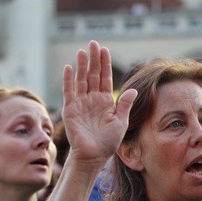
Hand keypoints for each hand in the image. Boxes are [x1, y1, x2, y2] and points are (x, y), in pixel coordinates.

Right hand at [61, 40, 136, 166]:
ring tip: (83, 51)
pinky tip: (69, 67)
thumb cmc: (108, 143)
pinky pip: (69, 92)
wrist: (92, 156)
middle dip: (94, 59)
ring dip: (82, 65)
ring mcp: (80, 103)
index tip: (105, 50)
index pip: (105, 78)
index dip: (105, 64)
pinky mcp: (70, 110)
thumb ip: (124, 106)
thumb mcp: (120, 123)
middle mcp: (93, 99)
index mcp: (106, 101)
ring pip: (81, 80)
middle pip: (93, 75)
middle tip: (93, 43)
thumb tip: (133, 91)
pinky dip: (68, 80)